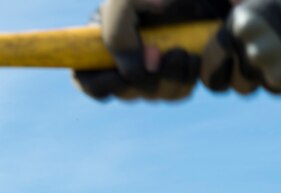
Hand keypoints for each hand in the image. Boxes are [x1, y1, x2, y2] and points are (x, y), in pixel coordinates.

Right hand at [73, 0, 231, 100]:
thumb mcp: (125, 2)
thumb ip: (118, 33)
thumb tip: (136, 72)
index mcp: (100, 42)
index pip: (87, 81)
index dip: (100, 85)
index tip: (120, 74)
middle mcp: (123, 61)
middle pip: (126, 92)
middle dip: (145, 79)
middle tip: (163, 53)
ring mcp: (150, 71)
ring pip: (153, 95)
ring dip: (170, 79)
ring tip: (182, 52)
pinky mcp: (176, 74)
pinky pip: (177, 93)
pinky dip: (186, 80)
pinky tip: (193, 59)